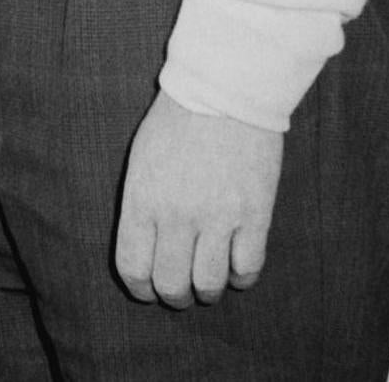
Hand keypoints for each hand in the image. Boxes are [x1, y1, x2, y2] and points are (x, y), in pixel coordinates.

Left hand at [114, 93, 284, 307]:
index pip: (134, 268)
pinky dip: (241, 278)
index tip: (149, 291)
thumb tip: (146, 248)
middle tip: (181, 293)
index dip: (141, 289)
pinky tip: (236, 267)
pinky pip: (248, 268)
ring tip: (209, 284)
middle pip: (171, 284)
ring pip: (209, 284)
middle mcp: (177, 214)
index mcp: (143, 200)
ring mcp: (218, 217)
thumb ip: (141, 206)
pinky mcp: (255, 214)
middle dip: (174, 297)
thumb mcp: (140, 160)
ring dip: (208, 292)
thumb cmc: (176, 122)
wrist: (224, 90)